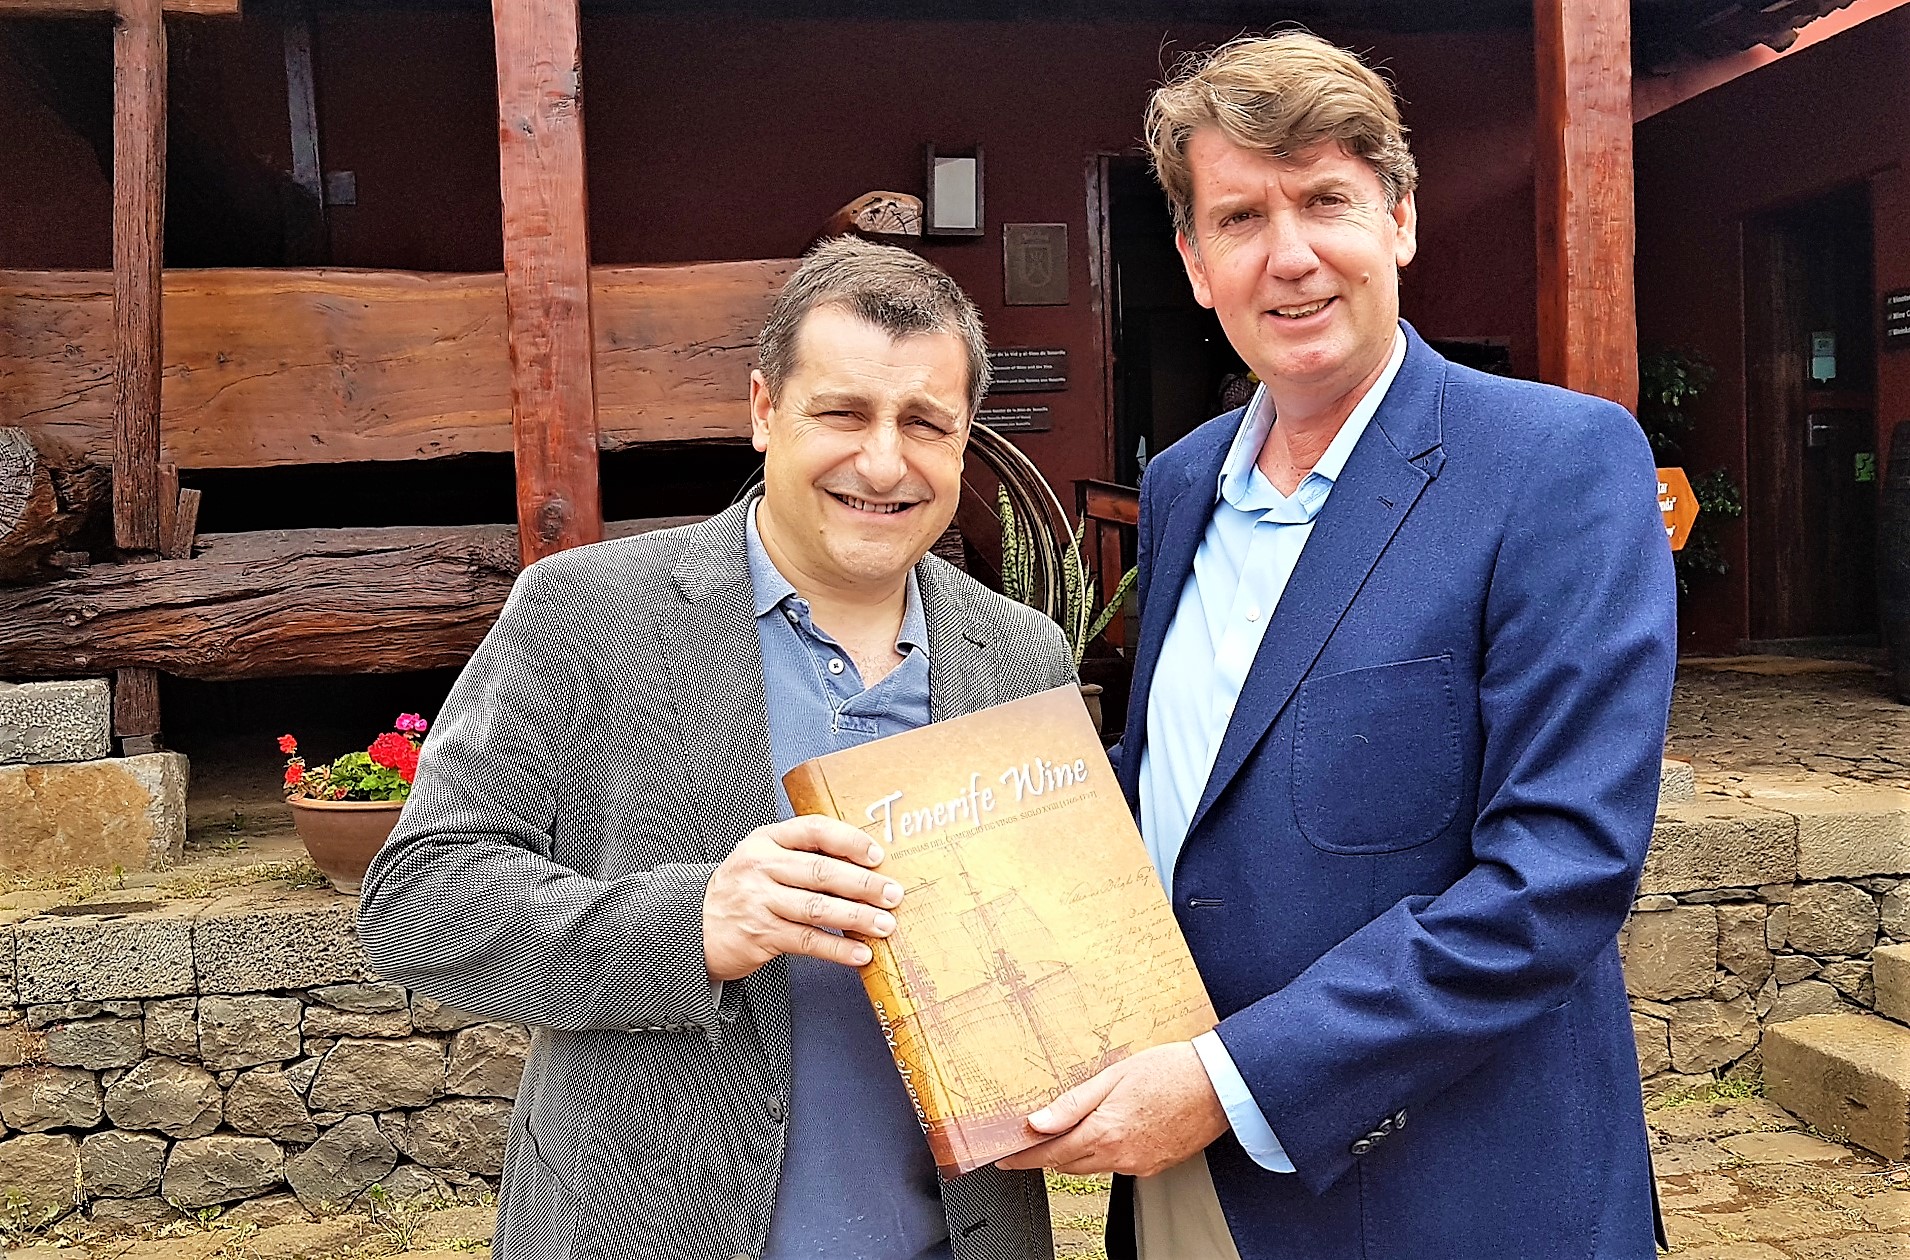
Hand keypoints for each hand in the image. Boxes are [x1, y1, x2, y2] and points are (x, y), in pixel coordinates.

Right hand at [703, 816, 902, 981]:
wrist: (693, 925)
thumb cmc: (742, 891)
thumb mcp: (763, 859)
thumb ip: (802, 856)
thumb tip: (864, 867)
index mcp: (766, 840)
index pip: (813, 830)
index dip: (848, 841)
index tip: (876, 855)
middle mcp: (761, 867)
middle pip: (821, 872)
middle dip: (864, 884)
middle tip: (892, 893)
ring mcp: (759, 901)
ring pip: (818, 907)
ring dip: (857, 917)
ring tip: (884, 924)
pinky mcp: (760, 934)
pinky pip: (808, 941)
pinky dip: (838, 948)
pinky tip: (860, 953)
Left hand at [995, 1042, 1228, 1177]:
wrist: (1217, 1084)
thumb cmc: (1170, 1071)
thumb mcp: (1112, 1076)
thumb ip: (1072, 1103)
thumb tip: (1037, 1122)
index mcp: (1104, 1132)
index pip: (1050, 1153)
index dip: (1024, 1157)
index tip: (1006, 1157)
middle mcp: (1120, 1156)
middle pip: (1068, 1164)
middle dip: (1049, 1152)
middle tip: (1035, 1136)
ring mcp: (1138, 1165)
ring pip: (1093, 1166)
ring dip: (1078, 1152)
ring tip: (1077, 1126)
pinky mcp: (1154, 1166)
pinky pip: (1119, 1165)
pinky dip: (1106, 1152)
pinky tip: (1113, 1130)